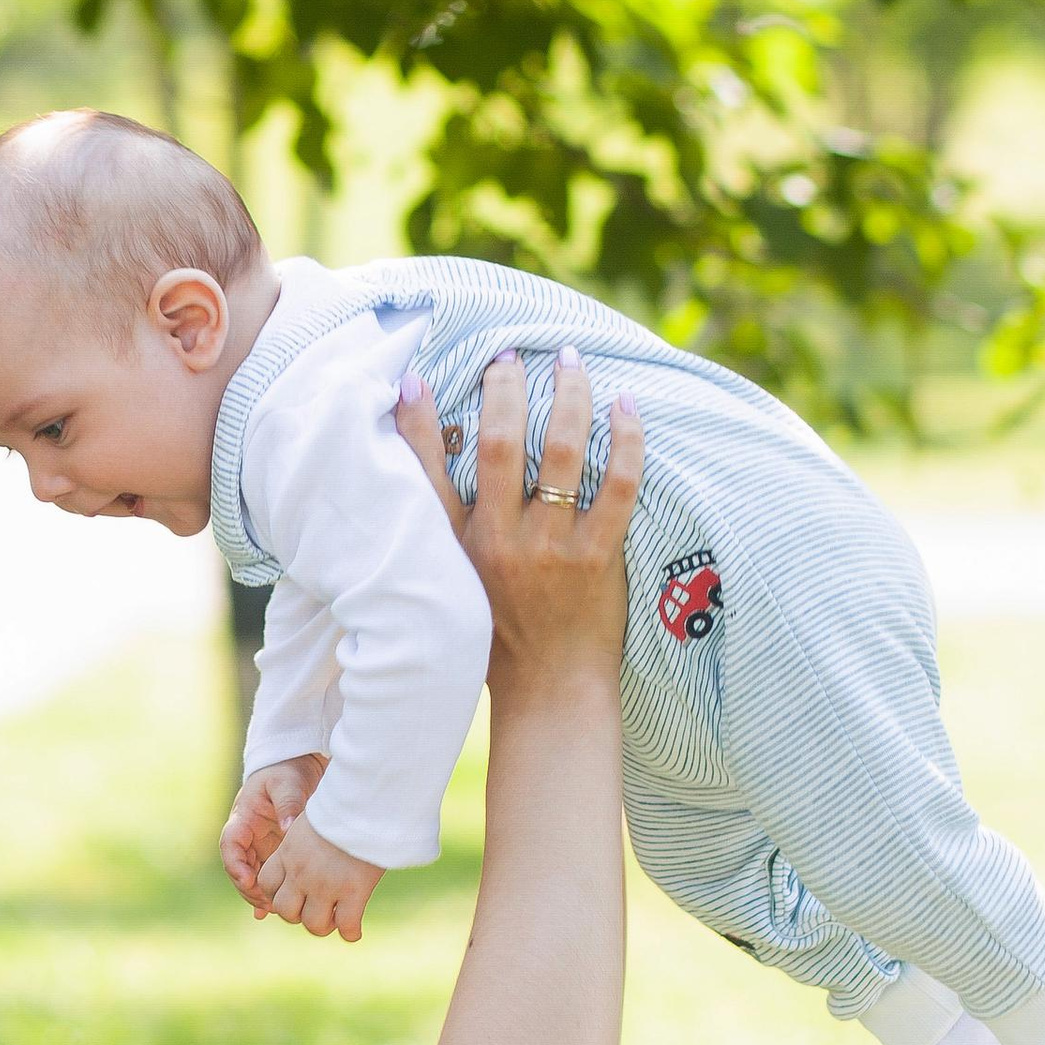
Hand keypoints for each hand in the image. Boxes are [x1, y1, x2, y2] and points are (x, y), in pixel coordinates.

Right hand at [221, 755, 326, 908]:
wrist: (296, 767)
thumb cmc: (287, 771)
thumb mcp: (287, 783)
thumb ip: (288, 804)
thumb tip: (288, 827)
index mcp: (243, 818)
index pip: (230, 844)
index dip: (235, 864)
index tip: (248, 879)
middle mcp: (246, 836)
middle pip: (237, 868)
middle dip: (248, 888)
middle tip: (266, 902)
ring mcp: (258, 846)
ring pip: (250, 876)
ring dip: (258, 894)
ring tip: (275, 909)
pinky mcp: (272, 853)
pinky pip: (266, 877)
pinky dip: (266, 894)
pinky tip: (271, 912)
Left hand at [256, 812, 384, 941]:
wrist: (366, 801)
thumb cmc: (343, 806)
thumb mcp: (310, 819)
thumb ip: (301, 841)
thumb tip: (299, 844)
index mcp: (288, 852)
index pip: (267, 884)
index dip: (278, 894)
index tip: (294, 893)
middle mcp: (302, 872)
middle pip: (286, 910)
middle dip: (298, 914)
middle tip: (315, 908)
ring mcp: (327, 884)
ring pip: (313, 924)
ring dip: (324, 926)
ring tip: (336, 920)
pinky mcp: (354, 891)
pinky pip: (346, 926)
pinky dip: (350, 933)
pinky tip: (355, 931)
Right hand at [395, 349, 641, 692]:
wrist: (549, 690)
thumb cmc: (498, 634)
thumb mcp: (454, 580)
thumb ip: (443, 524)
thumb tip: (442, 466)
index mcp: (458, 546)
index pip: (428, 472)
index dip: (419, 421)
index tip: (418, 377)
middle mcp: (501, 542)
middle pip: (503, 444)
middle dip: (508, 387)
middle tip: (513, 353)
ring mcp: (553, 549)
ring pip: (564, 453)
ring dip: (571, 397)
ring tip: (572, 362)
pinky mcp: (598, 560)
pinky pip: (619, 487)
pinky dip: (627, 441)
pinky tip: (627, 407)